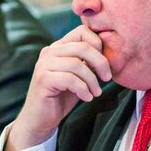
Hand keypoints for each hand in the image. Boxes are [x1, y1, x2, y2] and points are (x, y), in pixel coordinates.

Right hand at [6, 26, 111, 150]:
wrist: (40, 119)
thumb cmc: (62, 97)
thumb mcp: (79, 77)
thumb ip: (89, 63)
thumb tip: (110, 54)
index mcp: (58, 47)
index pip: (82, 31)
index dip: (98, 44)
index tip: (105, 63)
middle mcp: (49, 52)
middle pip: (83, 47)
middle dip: (101, 62)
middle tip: (107, 78)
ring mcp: (44, 65)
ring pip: (78, 65)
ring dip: (92, 81)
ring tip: (95, 92)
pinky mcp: (43, 79)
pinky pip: (70, 79)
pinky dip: (83, 89)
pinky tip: (86, 98)